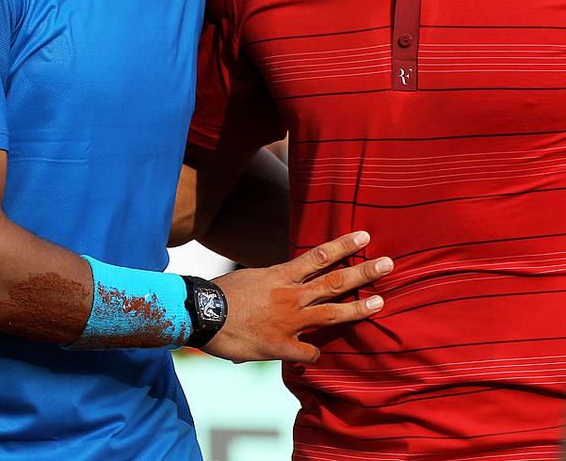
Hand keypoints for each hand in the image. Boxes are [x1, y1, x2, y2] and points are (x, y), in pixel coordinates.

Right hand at [205, 230, 392, 363]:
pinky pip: (307, 352)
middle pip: (335, 281)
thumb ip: (268, 284)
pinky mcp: (280, 346)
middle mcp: (291, 295)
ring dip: (358, 307)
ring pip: (331, 313)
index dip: (344, 246)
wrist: (202, 312)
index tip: (364, 236)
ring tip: (381, 301)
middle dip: (364, 271)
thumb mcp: (249, 279)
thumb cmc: (220, 293)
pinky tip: (317, 357)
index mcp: (281, 275)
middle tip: (389, 264)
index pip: (319, 256)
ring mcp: (289, 321)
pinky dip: (314, 354)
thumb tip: (272, 288)